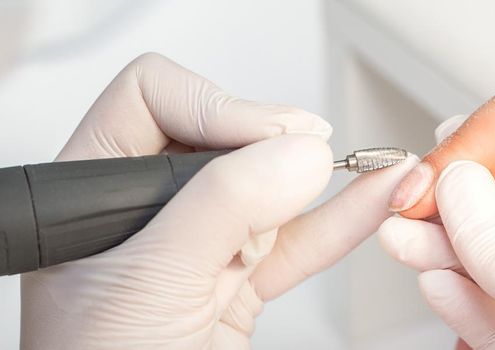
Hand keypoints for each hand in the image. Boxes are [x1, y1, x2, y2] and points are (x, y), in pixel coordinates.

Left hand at [20, 53, 417, 348]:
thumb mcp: (152, 280)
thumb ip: (223, 207)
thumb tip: (296, 154)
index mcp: (93, 194)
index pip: (155, 102)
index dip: (220, 108)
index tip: (270, 141)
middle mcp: (145, 213)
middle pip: (223, 141)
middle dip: (276, 148)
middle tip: (314, 158)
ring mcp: (195, 250)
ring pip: (269, 191)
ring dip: (326, 181)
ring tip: (375, 166)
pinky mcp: (236, 286)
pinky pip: (296, 243)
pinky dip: (339, 223)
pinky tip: (372, 201)